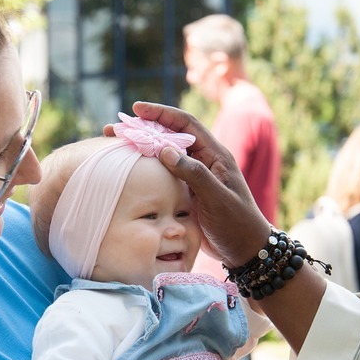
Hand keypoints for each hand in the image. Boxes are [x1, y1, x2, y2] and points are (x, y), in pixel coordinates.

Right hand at [105, 102, 270, 267]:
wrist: (245, 250)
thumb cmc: (236, 223)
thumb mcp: (217, 198)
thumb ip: (194, 174)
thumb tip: (164, 150)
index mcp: (215, 154)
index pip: (186, 124)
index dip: (161, 113)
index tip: (137, 109)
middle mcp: (204, 160)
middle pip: (170, 135)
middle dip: (143, 129)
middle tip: (114, 129)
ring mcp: (195, 176)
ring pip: (164, 154)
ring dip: (141, 148)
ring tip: (114, 146)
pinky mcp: (187, 191)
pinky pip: (164, 173)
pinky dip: (146, 167)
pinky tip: (129, 169)